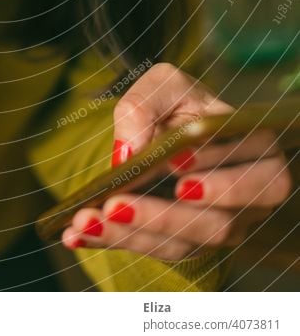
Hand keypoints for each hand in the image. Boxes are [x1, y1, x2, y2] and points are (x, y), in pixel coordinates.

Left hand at [62, 63, 292, 259]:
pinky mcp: (188, 242)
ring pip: (183, 242)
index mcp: (257, 148)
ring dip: (132, 233)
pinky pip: (153, 250)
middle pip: (221, 221)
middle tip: (117, 204)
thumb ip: (147, 103)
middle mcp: (249, 196)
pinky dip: (113, 240)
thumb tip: (130, 148)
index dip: (221, 175)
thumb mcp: (164, 86)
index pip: (255, 169)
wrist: (165, 130)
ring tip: (87, 219)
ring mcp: (220, 225)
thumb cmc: (178, 105)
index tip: (174, 163)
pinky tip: (77, 232)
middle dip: (166, 216)